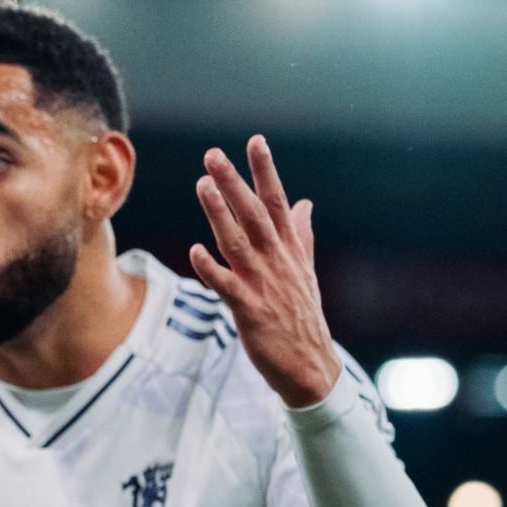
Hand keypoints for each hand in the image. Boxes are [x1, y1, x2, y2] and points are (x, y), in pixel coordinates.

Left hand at [189, 136, 341, 406]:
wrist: (311, 366)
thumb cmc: (302, 316)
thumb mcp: (304, 270)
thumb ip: (301, 234)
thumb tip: (305, 204)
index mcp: (289, 249)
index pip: (277, 202)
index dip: (265, 171)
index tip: (255, 141)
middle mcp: (277, 261)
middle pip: (254, 214)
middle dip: (235, 183)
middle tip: (213, 155)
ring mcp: (263, 284)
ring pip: (238, 242)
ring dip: (220, 214)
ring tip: (203, 186)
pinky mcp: (250, 310)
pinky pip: (226, 286)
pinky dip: (211, 269)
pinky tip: (195, 251)